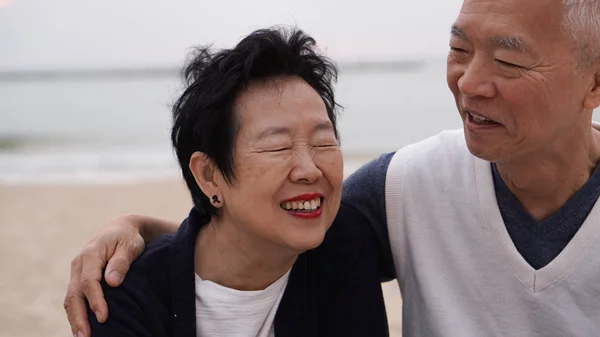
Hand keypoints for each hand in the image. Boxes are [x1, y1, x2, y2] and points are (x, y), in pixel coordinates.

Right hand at [64, 215, 145, 336]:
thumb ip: (121, 262)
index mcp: (91, 253)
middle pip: (74, 294)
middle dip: (79, 317)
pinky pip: (74, 299)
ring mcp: (77, 272)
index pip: (89, 281)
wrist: (120, 230)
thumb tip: (112, 282)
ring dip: (75, 319)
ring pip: (70, 298)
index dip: (95, 300)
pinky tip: (83, 327)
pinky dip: (76, 314)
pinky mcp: (79, 279)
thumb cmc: (128, 238)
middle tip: (86, 336)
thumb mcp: (130, 245)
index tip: (103, 317)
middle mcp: (79, 264)